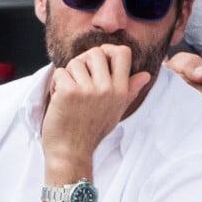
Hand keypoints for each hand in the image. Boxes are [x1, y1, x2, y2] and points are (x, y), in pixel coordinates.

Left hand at [42, 44, 149, 170]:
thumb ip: (130, 90)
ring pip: (75, 62)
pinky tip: (59, 98)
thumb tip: (146, 75)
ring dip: (68, 75)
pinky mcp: (69, 92)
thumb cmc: (92, 131)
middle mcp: (108, 88)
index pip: (122, 53)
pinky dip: (56, 84)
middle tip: (78, 77)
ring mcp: (88, 90)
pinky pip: (60, 73)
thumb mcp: (117, 110)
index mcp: (121, 90)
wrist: (71, 151)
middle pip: (96, 52)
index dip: (108, 50)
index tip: (98, 60)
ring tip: (69, 93)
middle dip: (83, 61)